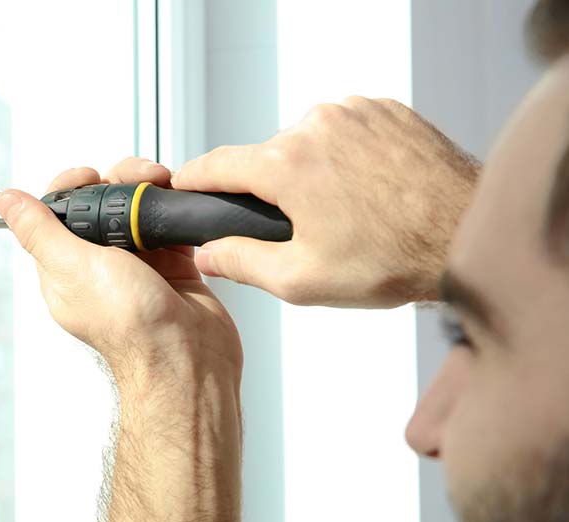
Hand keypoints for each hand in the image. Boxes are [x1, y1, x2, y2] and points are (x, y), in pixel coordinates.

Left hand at [0, 158, 242, 378]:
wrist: (185, 357)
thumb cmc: (131, 327)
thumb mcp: (73, 268)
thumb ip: (40, 231)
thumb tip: (8, 202)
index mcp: (66, 269)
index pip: (59, 214)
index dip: (72, 188)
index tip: (89, 176)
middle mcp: (99, 267)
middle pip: (101, 204)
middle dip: (119, 182)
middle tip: (138, 181)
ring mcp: (137, 266)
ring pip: (137, 210)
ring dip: (150, 193)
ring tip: (164, 192)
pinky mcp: (171, 268)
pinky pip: (169, 226)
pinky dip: (175, 211)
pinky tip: (178, 209)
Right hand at [172, 97, 480, 307]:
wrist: (469, 236)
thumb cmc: (392, 260)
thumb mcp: (301, 280)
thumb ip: (242, 263)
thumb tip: (207, 253)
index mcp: (286, 165)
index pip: (216, 164)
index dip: (194, 179)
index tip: (184, 186)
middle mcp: (315, 125)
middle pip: (267, 157)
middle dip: (272, 190)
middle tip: (302, 229)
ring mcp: (354, 111)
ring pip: (308, 142)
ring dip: (313, 172)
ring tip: (347, 212)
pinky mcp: (386, 109)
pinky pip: (346, 130)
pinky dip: (346, 156)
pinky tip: (369, 190)